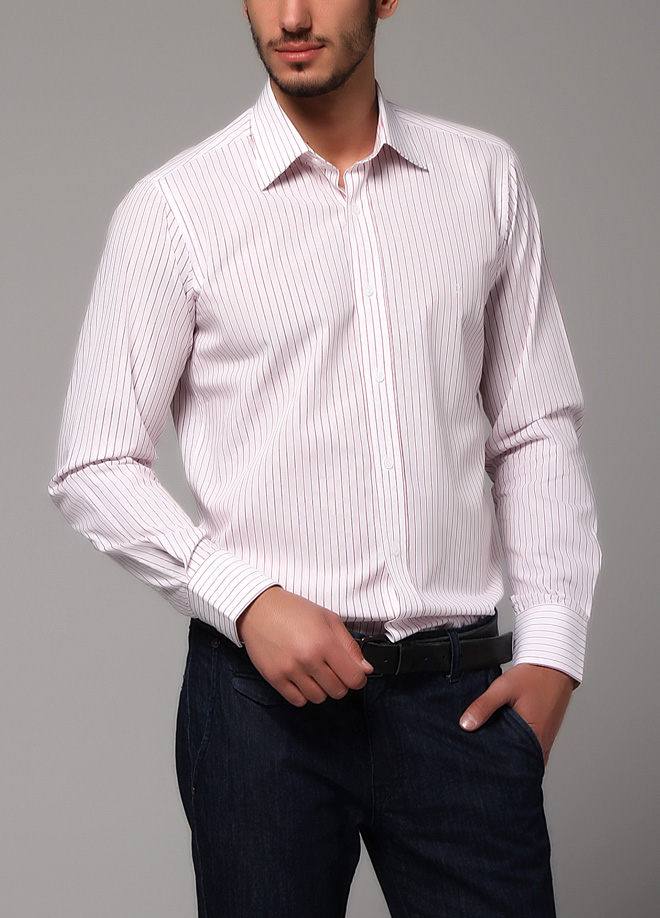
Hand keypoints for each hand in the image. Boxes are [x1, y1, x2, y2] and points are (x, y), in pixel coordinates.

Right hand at [236, 586, 373, 705]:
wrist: (258, 609)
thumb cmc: (294, 610)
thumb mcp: (328, 619)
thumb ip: (350, 645)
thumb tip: (365, 669)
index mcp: (324, 642)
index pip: (354, 678)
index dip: (358, 677)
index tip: (354, 672)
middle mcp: (307, 659)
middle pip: (338, 691)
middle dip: (340, 682)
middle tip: (332, 668)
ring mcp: (289, 670)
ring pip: (319, 698)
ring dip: (321, 688)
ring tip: (315, 671)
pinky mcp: (274, 678)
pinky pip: (298, 700)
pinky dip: (303, 693)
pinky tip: (301, 677)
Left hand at [459, 663, 577, 764]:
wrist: (553, 667)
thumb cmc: (533, 677)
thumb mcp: (502, 688)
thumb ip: (483, 706)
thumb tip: (465, 725)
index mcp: (532, 737)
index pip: (509, 762)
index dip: (492, 761)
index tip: (477, 758)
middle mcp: (540, 744)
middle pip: (516, 762)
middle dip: (498, 759)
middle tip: (480, 754)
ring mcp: (544, 742)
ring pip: (523, 756)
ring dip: (508, 752)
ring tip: (490, 746)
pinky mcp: (545, 737)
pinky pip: (529, 749)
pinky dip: (517, 746)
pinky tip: (504, 737)